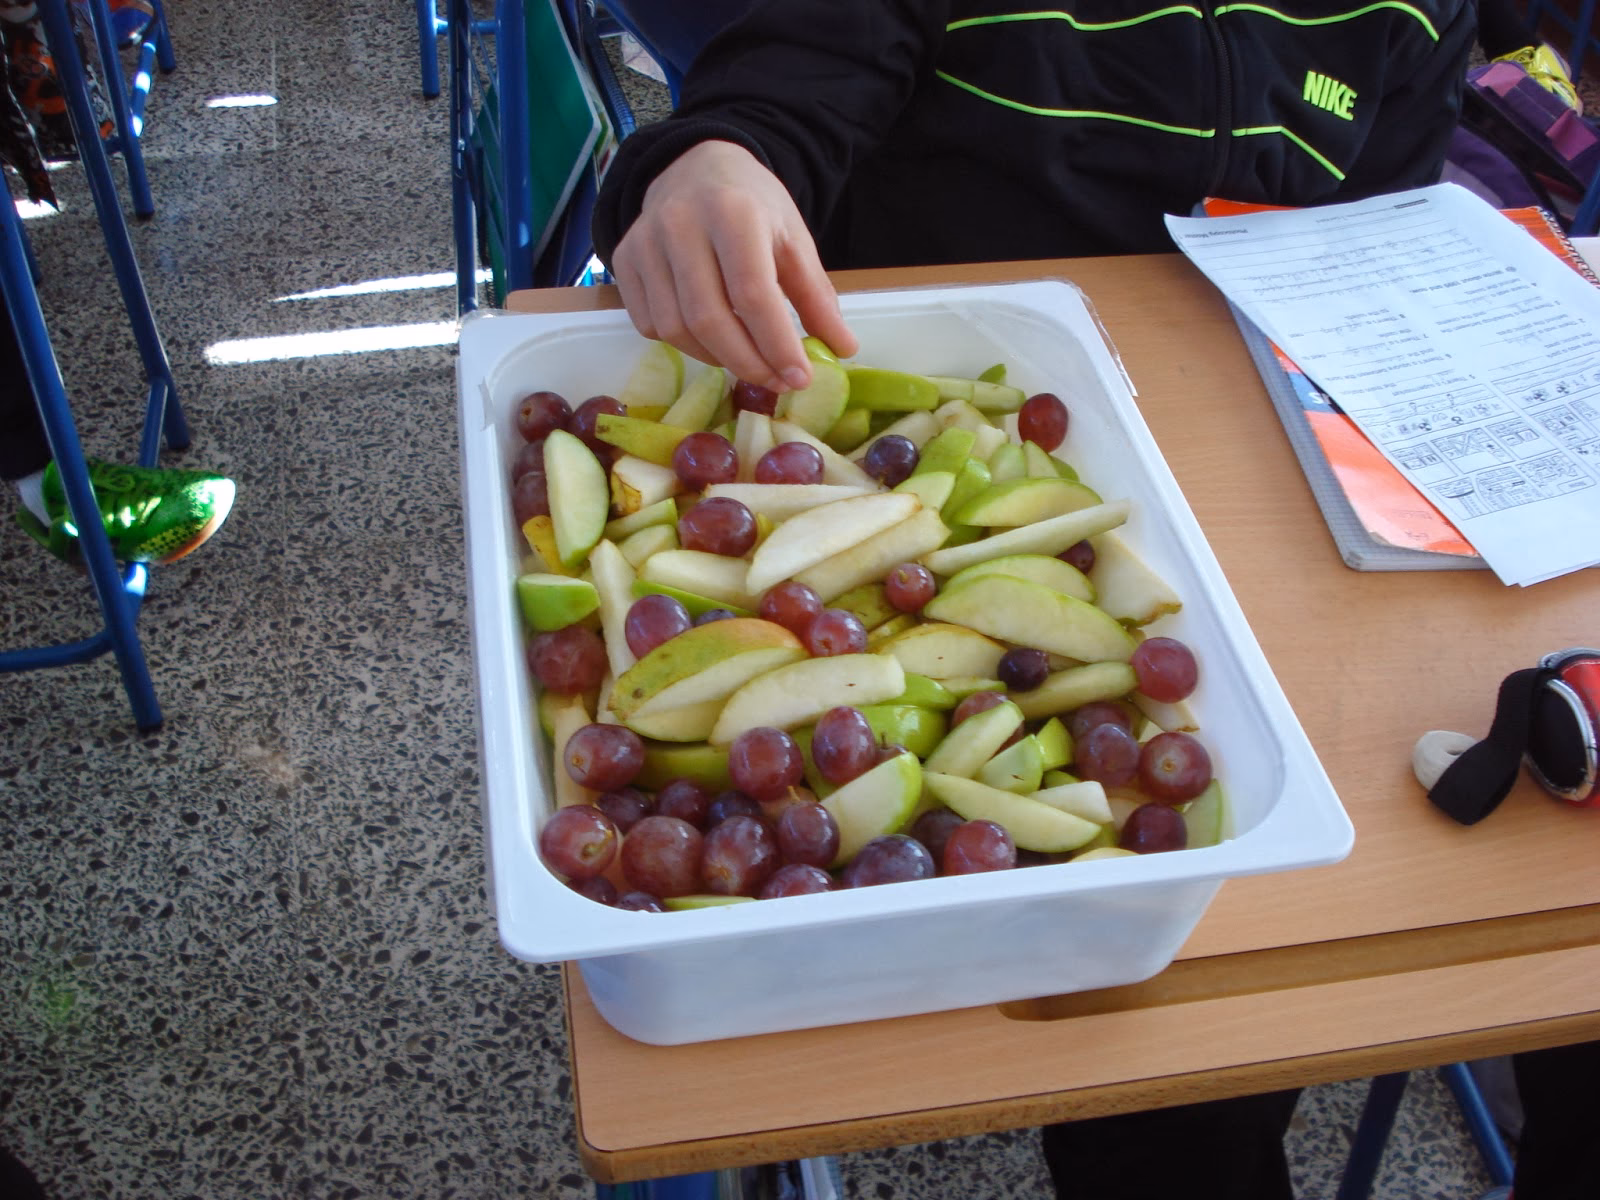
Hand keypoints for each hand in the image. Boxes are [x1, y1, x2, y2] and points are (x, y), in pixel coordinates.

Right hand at [609, 140, 858, 392]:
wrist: (696, 167)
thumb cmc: (751, 206)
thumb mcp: (793, 239)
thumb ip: (816, 295)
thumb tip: (842, 349)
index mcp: (732, 213)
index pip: (752, 294)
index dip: (776, 344)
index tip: (799, 378)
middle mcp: (680, 224)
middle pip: (709, 319)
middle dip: (747, 363)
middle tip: (776, 382)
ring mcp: (645, 244)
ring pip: (676, 329)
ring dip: (717, 359)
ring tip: (748, 361)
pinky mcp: (623, 262)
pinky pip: (650, 324)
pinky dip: (685, 345)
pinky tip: (712, 341)